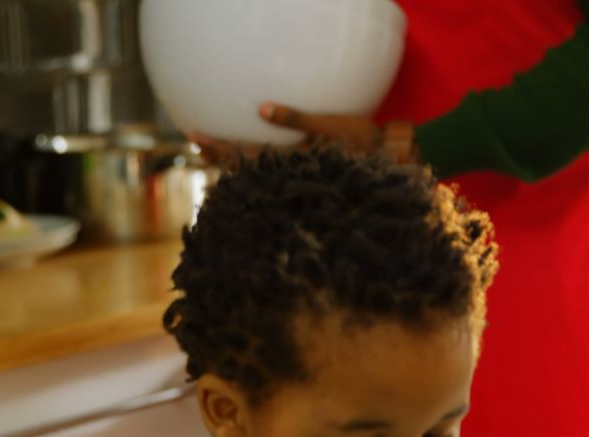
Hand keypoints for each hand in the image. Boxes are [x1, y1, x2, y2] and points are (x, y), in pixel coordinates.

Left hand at [191, 102, 415, 166]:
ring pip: (258, 171)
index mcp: (290, 160)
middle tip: (196, 142)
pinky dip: (257, 164)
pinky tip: (252, 158)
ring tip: (214, 151)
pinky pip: (275, 169)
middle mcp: (290, 172)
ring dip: (234, 161)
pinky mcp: (310, 171)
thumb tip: (261, 109)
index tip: (196, 137)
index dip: (219, 148)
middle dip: (219, 156)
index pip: (244, 157)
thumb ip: (295, 119)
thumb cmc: (363, 140)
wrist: (392, 157)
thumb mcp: (329, 126)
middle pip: (245, 167)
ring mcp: (299, 174)